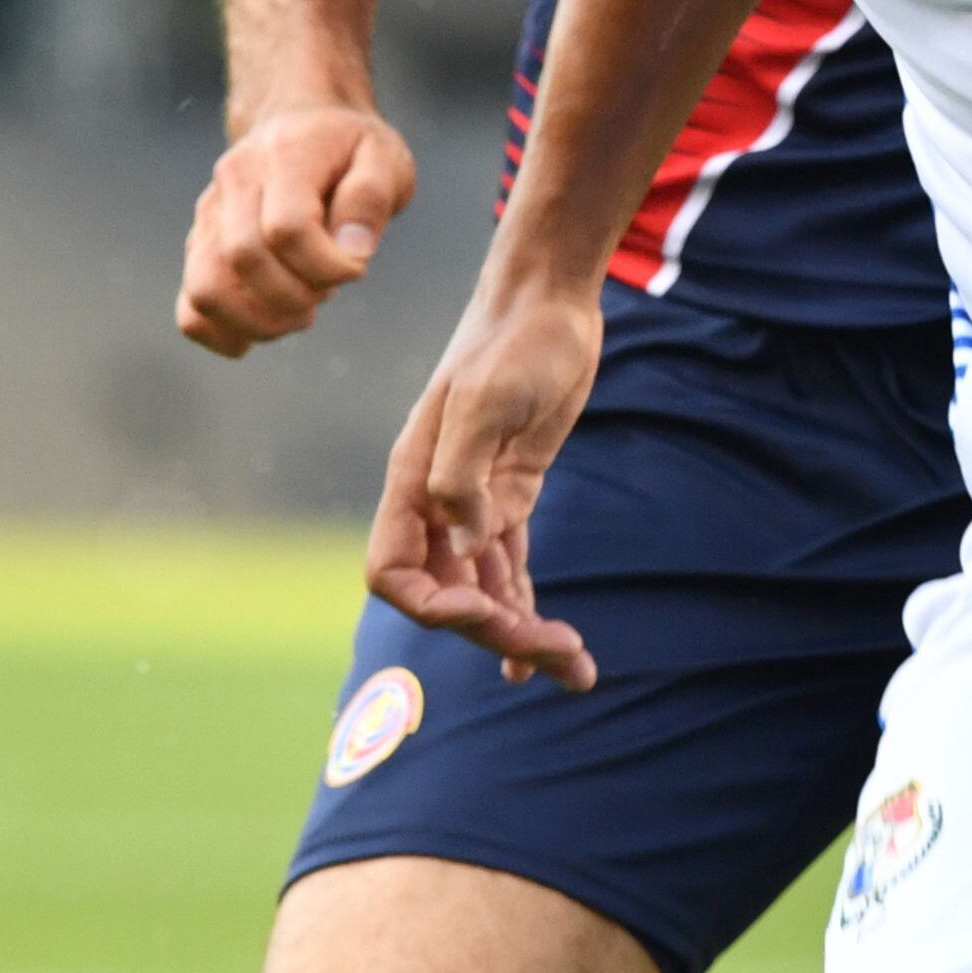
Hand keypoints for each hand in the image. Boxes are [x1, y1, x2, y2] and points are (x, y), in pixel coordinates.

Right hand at [175, 103, 415, 356]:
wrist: (302, 124)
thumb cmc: (349, 150)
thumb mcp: (385, 159)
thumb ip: (371, 198)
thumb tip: (351, 250)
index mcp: (283, 156)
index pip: (287, 228)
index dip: (326, 265)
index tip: (357, 267)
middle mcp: (234, 182)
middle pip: (243, 258)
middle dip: (297, 295)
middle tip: (327, 290)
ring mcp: (209, 216)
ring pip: (206, 290)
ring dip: (261, 321)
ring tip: (300, 311)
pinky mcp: (200, 248)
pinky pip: (191, 310)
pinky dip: (226, 333)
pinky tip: (267, 325)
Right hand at [366, 279, 605, 689]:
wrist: (550, 300)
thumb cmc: (514, 339)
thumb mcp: (488, 399)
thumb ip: (464, 475)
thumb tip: (466, 549)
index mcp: (413, 481)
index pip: (393, 573)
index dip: (433, 606)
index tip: (487, 608)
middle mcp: (436, 501)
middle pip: (448, 595)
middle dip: (497, 632)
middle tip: (562, 654)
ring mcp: (475, 501)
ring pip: (485, 589)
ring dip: (522, 634)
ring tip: (578, 672)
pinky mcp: (512, 494)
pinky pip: (509, 567)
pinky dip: (525, 607)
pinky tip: (550, 653)